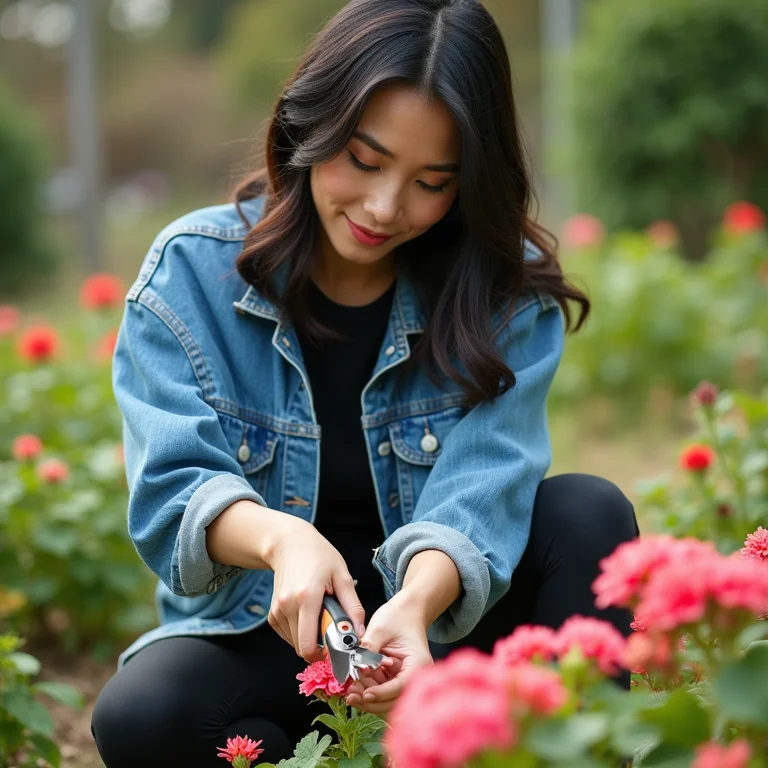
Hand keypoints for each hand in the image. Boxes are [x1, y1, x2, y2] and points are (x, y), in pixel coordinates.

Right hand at [265, 517, 364, 662]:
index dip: (324, 654)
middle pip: (302, 647)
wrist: (289, 543)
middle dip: (319, 646)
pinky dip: (298, 632)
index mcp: (307, 597)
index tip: (337, 648)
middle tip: (332, 630)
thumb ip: (353, 606)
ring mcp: (277, 610)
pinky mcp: (272, 613)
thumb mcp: (342, 575)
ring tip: (320, 616)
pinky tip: (308, 616)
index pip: (308, 645)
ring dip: (309, 638)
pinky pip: (286, 635)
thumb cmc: (319, 555)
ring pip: (294, 642)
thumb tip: (360, 633)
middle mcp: (287, 606)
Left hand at [345, 593, 432, 714]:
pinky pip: (382, 688)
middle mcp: (414, 675)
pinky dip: (370, 688)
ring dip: (368, 696)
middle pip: (394, 699)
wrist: (406, 609)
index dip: (381, 693)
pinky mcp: (395, 676)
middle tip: (352, 696)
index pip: (399, 686)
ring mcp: (404, 677)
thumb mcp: (380, 629)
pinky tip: (357, 684)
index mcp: (418, 663)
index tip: (364, 694)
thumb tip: (356, 667)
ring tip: (351, 691)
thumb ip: (368, 648)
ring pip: (386, 697)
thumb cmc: (398, 616)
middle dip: (372, 701)